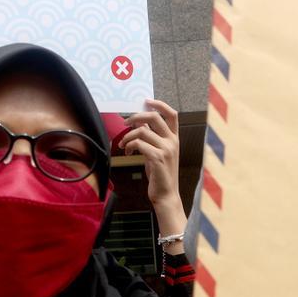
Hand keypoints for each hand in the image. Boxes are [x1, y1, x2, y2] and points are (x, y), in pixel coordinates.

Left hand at [119, 99, 181, 213]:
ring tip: (123, 143)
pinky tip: (127, 151)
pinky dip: (129, 145)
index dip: (159, 104)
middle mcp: (173, 141)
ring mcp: (166, 149)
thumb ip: (152, 137)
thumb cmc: (160, 173)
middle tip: (125, 122)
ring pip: (142, 130)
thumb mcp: (158, 152)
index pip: (172, 114)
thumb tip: (140, 123)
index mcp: (175, 138)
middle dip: (137, 116)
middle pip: (154, 117)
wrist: (166, 195)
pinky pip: (139, 143)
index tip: (146, 101)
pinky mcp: (157, 158)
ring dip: (128, 135)